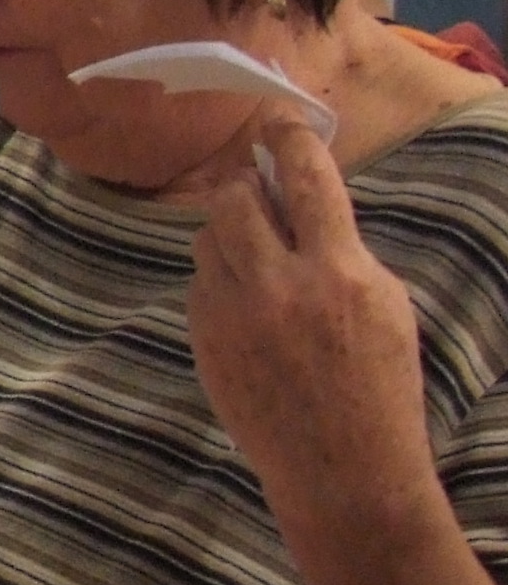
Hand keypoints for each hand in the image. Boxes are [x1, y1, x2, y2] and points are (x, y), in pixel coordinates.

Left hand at [191, 117, 436, 540]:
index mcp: (339, 272)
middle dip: (243, 186)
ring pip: (208, 239)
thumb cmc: (378, 383)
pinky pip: (200, 284)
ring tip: (260, 258)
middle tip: (256, 190)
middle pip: (233, 199)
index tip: (275, 118)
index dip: (288, 138)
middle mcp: (279, 286)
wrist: (341, 466)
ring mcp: (233, 314)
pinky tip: (249, 307)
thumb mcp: (383, 305)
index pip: (307, 180)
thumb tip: (296, 201)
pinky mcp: (202, 339)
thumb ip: (340, 249)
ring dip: (229, 233)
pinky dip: (219, 281)